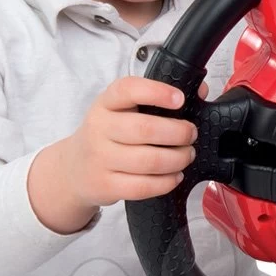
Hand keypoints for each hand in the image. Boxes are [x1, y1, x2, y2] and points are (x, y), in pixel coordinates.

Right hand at [28, 76, 201, 234]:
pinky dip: (167, 182)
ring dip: (178, 159)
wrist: (75, 168)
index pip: (128, 89)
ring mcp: (101, 158)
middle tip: (191, 135)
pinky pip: (144, 186)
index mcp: (106, 103)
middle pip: (146, 129)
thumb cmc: (108, 135)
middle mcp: (100, 128)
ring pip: (149, 161)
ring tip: (186, 155)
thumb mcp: (123, 110)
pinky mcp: (106, 185)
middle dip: (179, 133)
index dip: (157, 92)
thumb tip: (200, 90)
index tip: (180, 99)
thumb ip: (158, 98)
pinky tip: (175, 175)